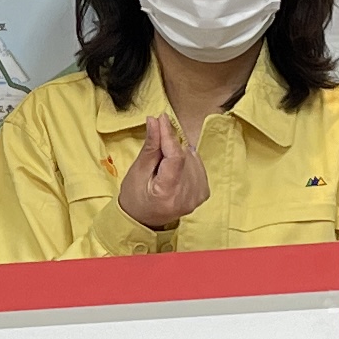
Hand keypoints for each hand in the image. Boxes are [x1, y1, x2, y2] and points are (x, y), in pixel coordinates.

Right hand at [116, 111, 211, 233]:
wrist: (142, 220)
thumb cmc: (135, 197)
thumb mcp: (138, 171)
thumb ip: (151, 146)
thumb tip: (155, 121)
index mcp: (168, 193)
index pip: (175, 156)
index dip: (169, 135)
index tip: (162, 118)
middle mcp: (187, 196)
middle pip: (184, 157)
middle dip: (170, 145)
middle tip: (156, 149)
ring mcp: (197, 196)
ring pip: (192, 159)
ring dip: (178, 154)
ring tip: (163, 166)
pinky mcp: (203, 194)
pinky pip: (197, 166)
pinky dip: (187, 162)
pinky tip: (175, 169)